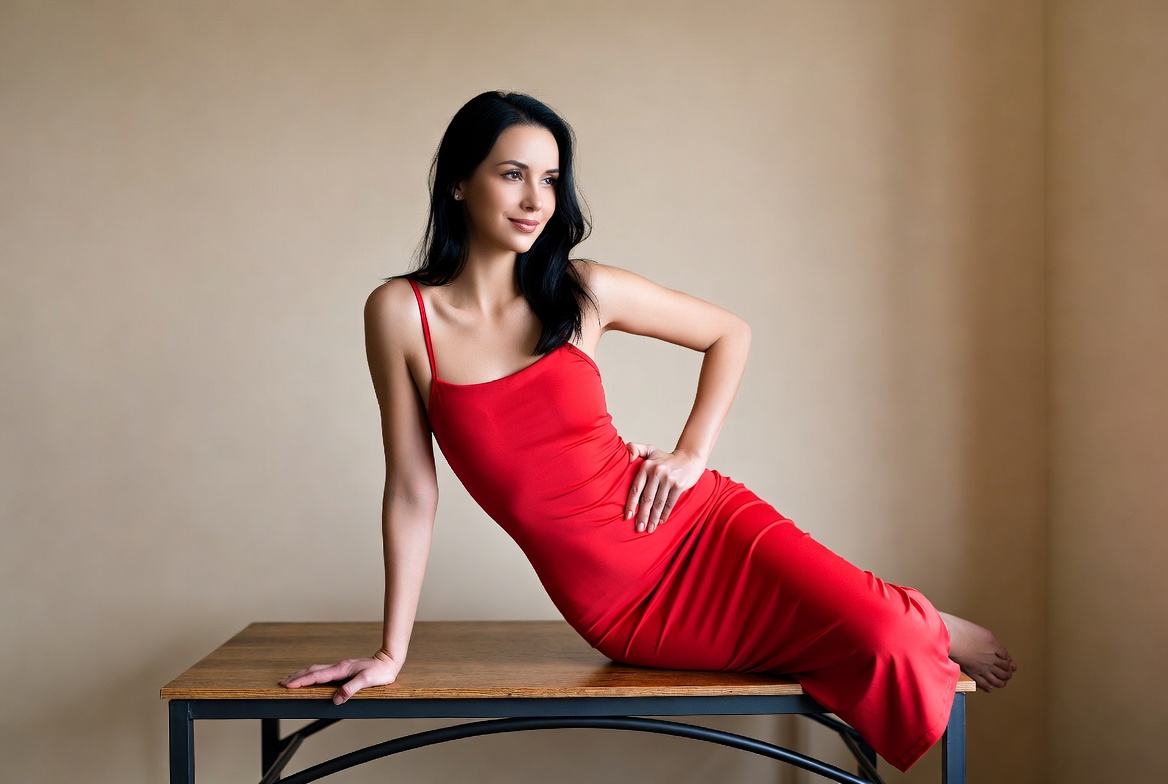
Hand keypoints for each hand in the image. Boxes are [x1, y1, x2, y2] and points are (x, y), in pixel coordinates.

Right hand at [279, 651, 402, 704]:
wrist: (388, 661)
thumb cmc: (379, 671)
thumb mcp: (367, 681)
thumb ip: (352, 688)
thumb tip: (337, 699)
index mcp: (341, 669)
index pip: (316, 676)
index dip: (301, 681)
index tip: (288, 685)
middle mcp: (338, 667)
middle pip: (312, 671)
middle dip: (296, 677)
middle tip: (281, 682)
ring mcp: (340, 668)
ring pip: (316, 670)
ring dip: (302, 675)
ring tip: (290, 679)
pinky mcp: (343, 669)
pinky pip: (322, 672)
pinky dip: (312, 675)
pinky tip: (310, 678)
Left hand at [624, 443, 705, 532]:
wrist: (690, 458)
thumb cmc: (666, 458)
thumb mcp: (650, 450)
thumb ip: (635, 449)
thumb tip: (626, 457)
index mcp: (646, 466)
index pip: (636, 488)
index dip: (631, 504)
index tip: (627, 517)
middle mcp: (656, 471)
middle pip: (646, 498)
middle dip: (641, 515)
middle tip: (638, 528)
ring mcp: (668, 478)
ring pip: (658, 503)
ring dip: (653, 518)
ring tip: (649, 529)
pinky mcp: (679, 485)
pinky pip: (670, 503)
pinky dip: (665, 514)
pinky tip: (660, 521)